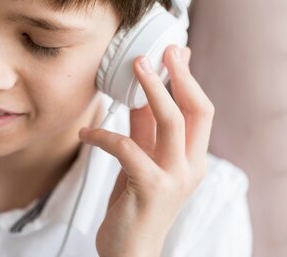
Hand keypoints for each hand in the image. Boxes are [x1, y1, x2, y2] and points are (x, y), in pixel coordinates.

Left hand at [79, 45, 213, 256]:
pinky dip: (103, 135)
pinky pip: (127, 148)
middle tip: (162, 50)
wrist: (130, 253)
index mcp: (193, 158)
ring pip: (169, 122)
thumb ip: (145, 131)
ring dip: (151, 89)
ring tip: (134, 67)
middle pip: (195, 110)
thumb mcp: (144, 162)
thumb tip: (139, 95)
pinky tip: (85, 134)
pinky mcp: (150, 189)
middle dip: (180, 75)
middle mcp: (191, 166)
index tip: (176, 51)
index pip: (201, 110)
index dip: (189, 79)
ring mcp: (173, 178)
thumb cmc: (136, 205)